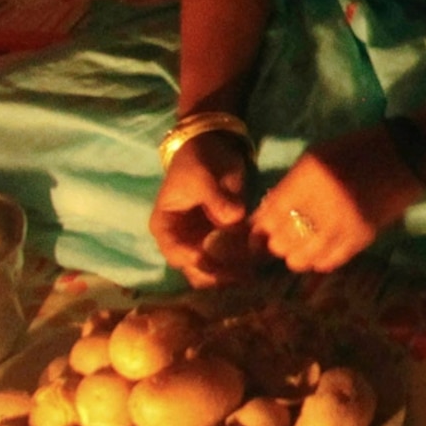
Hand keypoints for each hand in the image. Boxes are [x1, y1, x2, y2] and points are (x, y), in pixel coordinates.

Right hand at [150, 130, 257, 285]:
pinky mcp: (222, 243)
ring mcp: (202, 245)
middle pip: (195, 271)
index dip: (192, 260)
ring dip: (232, 275)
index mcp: (166, 228)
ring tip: (252, 270)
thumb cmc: (198, 162)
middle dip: (217, 275)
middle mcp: (181, 242)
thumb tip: (234, 217)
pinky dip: (243, 265)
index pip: (175, 253)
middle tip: (241, 272)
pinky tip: (259, 264)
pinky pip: (231, 263)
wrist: (212, 150)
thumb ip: (216, 198)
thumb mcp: (202, 176)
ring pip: (214, 273)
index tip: (211, 260)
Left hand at [253, 125, 425, 275]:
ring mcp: (346, 221)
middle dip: (276, 244)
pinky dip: (319, 261)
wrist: (406, 154)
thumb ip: (289, 186)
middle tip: (279, 241)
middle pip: (284, 238)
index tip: (257, 236)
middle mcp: (325, 199)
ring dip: (295, 257)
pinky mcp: (364, 236)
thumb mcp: (316, 158)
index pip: (272, 213)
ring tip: (297, 251)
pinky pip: (330, 261)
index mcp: (310, 174)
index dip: (259, 229)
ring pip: (304, 256)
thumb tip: (263, 217)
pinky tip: (318, 254)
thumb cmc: (356, 150)